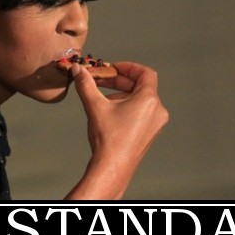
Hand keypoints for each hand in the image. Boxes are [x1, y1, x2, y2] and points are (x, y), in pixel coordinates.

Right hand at [66, 61, 168, 199]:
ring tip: (101, 99)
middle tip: (100, 80)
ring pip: (139, 99)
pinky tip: (108, 113)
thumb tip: (77, 68)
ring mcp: (155, 123)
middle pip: (140, 86)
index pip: (144, 73)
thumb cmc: (108, 138)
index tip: (112, 68)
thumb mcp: (95, 106)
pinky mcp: (150, 133)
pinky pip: (141, 112)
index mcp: (149, 100)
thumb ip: (86, 84)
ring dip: (120, 94)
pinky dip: (126, 107)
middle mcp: (157, 110)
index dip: (128, 67)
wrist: (112, 167)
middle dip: (118, 81)